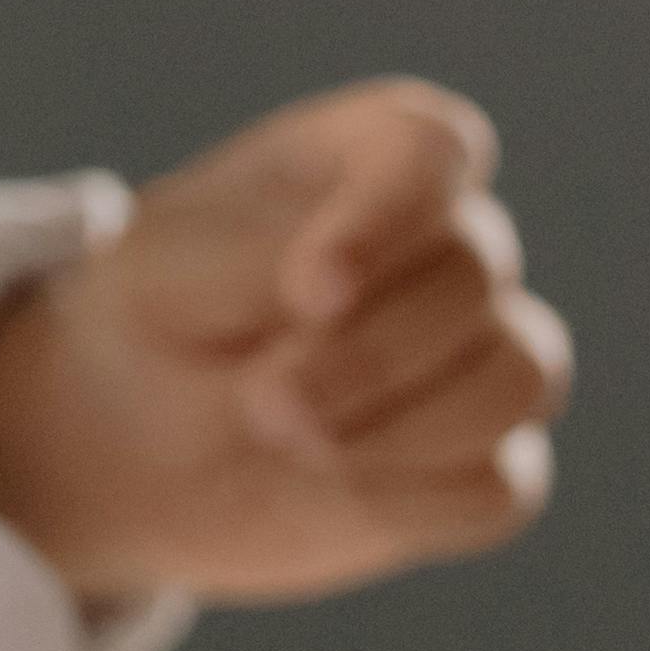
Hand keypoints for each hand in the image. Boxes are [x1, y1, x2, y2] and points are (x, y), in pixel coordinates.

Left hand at [0, 82, 568, 605]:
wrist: (128, 437)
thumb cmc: (153, 315)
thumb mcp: (165, 266)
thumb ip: (256, 256)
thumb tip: (340, 298)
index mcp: (371, 156)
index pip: (435, 151)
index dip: (388, 220)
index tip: (307, 291)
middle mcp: (446, 242)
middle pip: (478, 274)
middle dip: (370, 353)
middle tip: (262, 402)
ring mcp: (475, 353)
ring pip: (521, 377)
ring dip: (409, 426)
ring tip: (291, 442)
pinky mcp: (476, 461)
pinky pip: (502, 486)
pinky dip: (417, 499)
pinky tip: (329, 488)